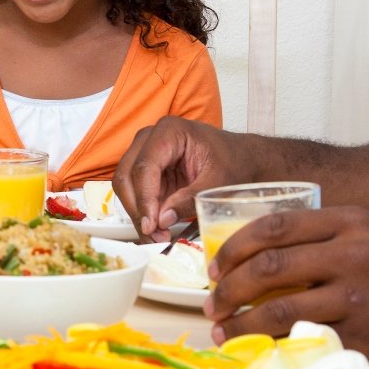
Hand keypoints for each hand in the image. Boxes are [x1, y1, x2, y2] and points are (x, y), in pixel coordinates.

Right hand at [113, 117, 251, 239]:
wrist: (242, 159)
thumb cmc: (234, 163)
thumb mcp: (218, 183)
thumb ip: (190, 200)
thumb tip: (162, 220)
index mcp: (169, 132)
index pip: (145, 166)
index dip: (145, 199)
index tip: (151, 225)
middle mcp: (150, 139)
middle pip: (127, 175)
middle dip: (137, 209)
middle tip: (154, 235)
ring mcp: (145, 153)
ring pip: (125, 187)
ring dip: (137, 214)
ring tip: (157, 236)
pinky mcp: (146, 171)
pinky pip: (134, 194)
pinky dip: (142, 213)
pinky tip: (157, 230)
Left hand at [203, 205, 368, 368]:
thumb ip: (321, 233)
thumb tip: (257, 249)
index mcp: (349, 223)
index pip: (272, 228)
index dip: (233, 248)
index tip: (214, 267)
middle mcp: (351, 256)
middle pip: (266, 268)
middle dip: (227, 289)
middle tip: (211, 304)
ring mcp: (358, 300)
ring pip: (277, 311)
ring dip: (239, 325)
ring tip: (223, 332)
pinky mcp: (364, 339)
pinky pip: (303, 344)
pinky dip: (271, 350)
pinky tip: (256, 353)